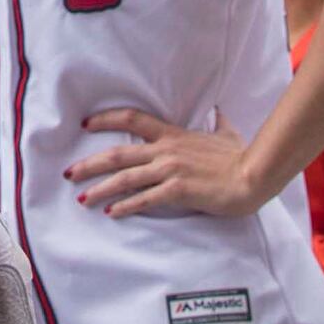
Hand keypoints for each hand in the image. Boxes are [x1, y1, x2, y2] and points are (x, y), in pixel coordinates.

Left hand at [64, 105, 263, 218]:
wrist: (253, 174)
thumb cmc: (240, 156)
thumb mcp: (226, 133)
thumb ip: (217, 123)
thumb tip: (219, 111)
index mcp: (173, 134)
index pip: (132, 118)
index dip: (106, 119)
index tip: (85, 124)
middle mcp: (166, 150)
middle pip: (118, 153)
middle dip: (90, 164)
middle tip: (69, 172)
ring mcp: (170, 170)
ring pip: (125, 178)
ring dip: (100, 189)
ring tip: (82, 198)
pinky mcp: (178, 190)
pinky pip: (144, 199)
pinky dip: (125, 206)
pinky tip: (112, 213)